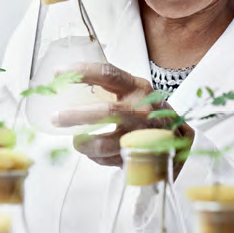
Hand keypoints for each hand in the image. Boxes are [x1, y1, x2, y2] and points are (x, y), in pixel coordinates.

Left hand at [52, 63, 193, 166]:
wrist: (177, 139)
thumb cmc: (147, 111)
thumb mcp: (134, 92)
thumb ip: (109, 88)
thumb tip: (67, 81)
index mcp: (138, 88)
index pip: (108, 74)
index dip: (82, 71)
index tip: (59, 72)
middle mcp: (143, 110)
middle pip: (105, 111)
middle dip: (74, 116)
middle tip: (55, 118)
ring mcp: (143, 136)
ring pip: (103, 144)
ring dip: (83, 144)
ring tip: (77, 141)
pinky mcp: (140, 158)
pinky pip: (108, 160)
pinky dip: (98, 157)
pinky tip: (99, 152)